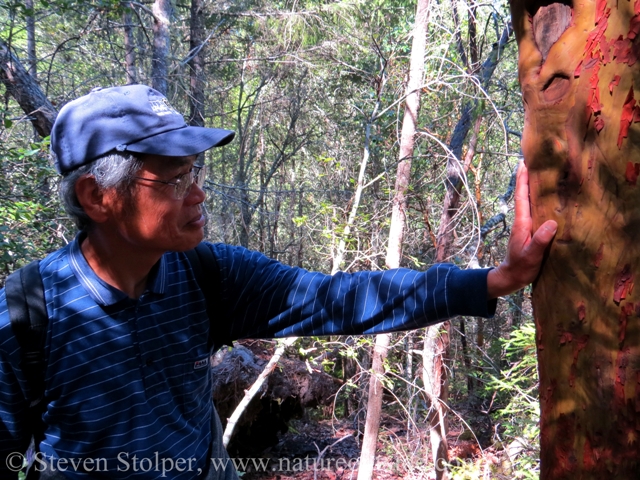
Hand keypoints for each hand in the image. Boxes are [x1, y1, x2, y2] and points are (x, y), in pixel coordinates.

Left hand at [487, 162, 556, 298]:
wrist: (512, 277)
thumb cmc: (521, 267)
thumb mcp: (532, 255)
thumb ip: (540, 240)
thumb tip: (551, 223)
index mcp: (522, 223)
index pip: (522, 197)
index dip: (523, 180)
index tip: (525, 163)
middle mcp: (522, 221)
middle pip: (524, 195)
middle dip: (528, 178)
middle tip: (534, 160)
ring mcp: (525, 225)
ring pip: (529, 202)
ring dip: (533, 187)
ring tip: (542, 173)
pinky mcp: (530, 231)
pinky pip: (534, 211)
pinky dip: (538, 200)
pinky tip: (547, 198)